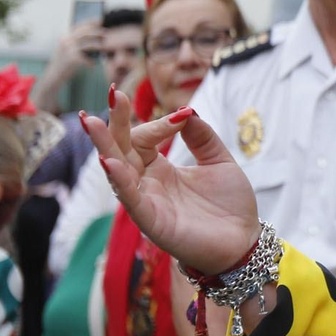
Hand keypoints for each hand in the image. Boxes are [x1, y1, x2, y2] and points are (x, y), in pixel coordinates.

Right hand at [32, 20, 103, 111]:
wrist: (52, 77)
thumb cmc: (63, 64)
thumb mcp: (67, 50)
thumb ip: (76, 43)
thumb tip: (94, 36)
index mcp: (65, 38)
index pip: (79, 26)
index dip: (90, 22)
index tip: (100, 20)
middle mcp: (65, 41)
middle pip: (85, 33)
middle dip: (97, 32)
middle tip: (106, 34)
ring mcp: (68, 50)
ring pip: (88, 45)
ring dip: (98, 46)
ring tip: (104, 48)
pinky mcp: (72, 59)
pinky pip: (87, 59)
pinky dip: (91, 62)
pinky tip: (93, 65)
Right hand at [80, 90, 257, 273]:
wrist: (244, 242)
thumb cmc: (230, 206)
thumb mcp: (219, 162)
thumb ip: (201, 137)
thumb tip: (186, 110)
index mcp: (160, 169)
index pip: (143, 138)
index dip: (158, 124)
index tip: (181, 117)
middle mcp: (147, 183)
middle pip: (121, 148)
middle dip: (115, 122)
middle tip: (113, 94)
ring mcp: (146, 201)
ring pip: (117, 170)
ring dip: (104, 146)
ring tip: (92, 122)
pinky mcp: (151, 221)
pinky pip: (130, 198)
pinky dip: (119, 180)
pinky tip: (110, 162)